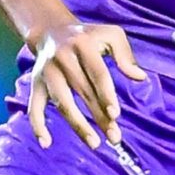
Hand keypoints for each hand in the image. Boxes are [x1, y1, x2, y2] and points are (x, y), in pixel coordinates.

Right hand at [25, 15, 146, 149]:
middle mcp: (62, 58)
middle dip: (99, 117)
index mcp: (83, 45)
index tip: (115, 115)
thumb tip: (140, 77)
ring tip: (94, 143)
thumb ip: (126, 55)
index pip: (97, 73)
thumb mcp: (110, 35)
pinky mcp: (36, 83)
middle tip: (114, 137)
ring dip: (78, 125)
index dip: (106, 94)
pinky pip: (34, 107)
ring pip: (62, 102)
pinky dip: (37, 125)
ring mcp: (47, 72)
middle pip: (83, 92)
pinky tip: (46, 143)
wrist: (51, 31)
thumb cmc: (88, 36)